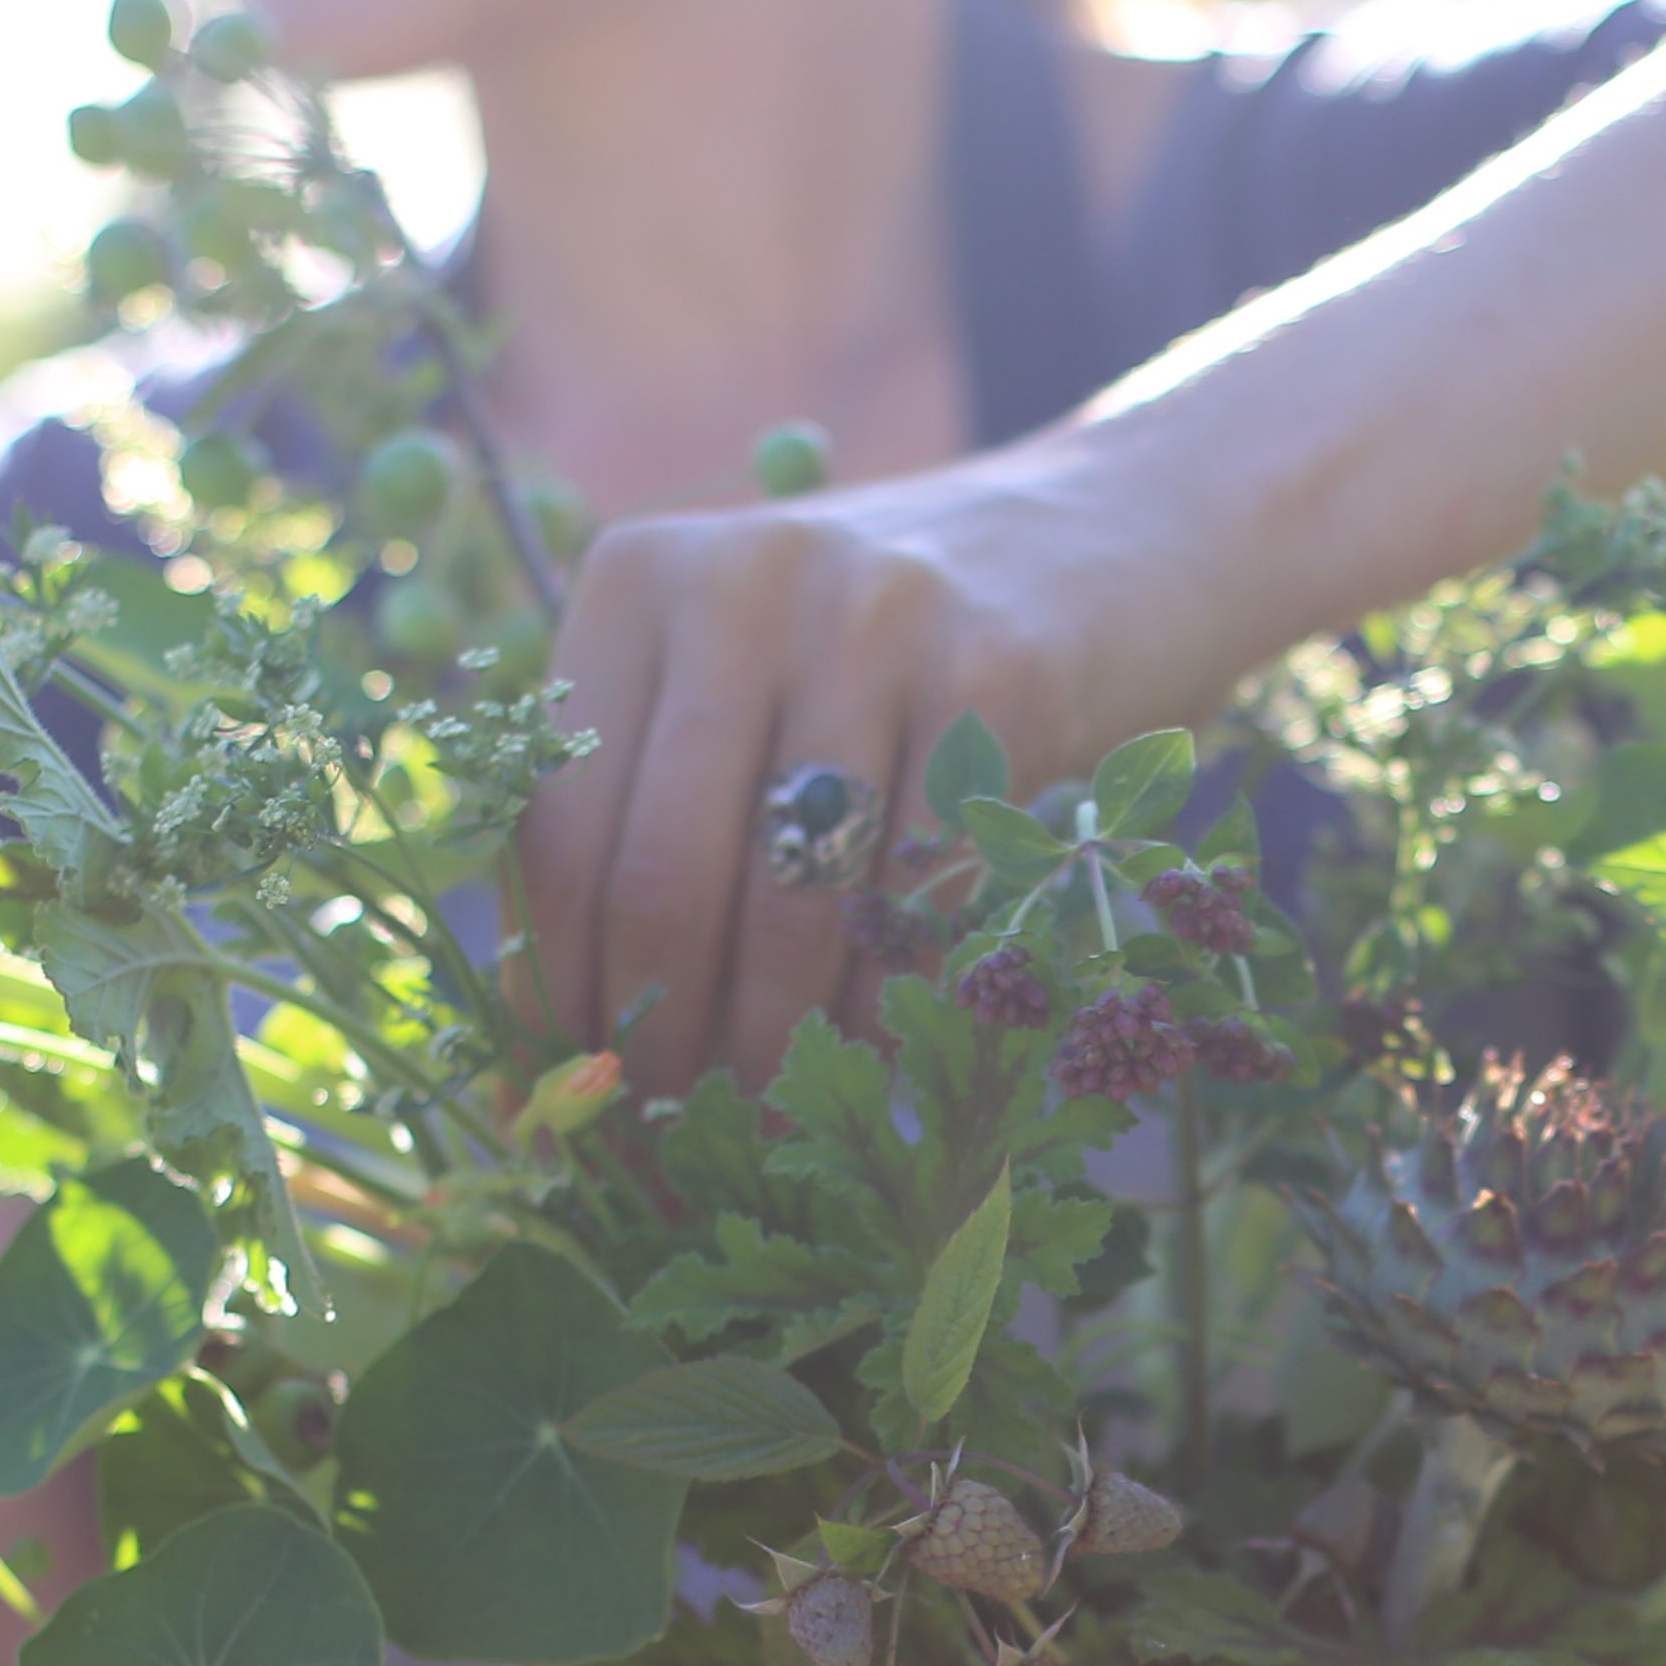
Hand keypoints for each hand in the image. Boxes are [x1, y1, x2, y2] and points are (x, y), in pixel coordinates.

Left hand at [510, 451, 1237, 1097]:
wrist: (1115, 530)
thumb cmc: (888, 647)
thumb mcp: (743, 673)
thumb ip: (644, 801)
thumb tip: (550, 1038)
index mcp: (640, 581)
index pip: (562, 830)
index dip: (562, 990)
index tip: (580, 1092)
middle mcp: (745, 580)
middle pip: (664, 879)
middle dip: (665, 1042)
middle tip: (675, 1135)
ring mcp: (878, 620)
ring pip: (792, 911)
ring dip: (773, 1051)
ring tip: (766, 1121)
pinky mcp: (1001, 677)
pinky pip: (920, 905)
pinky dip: (889, 1012)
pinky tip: (877, 1058)